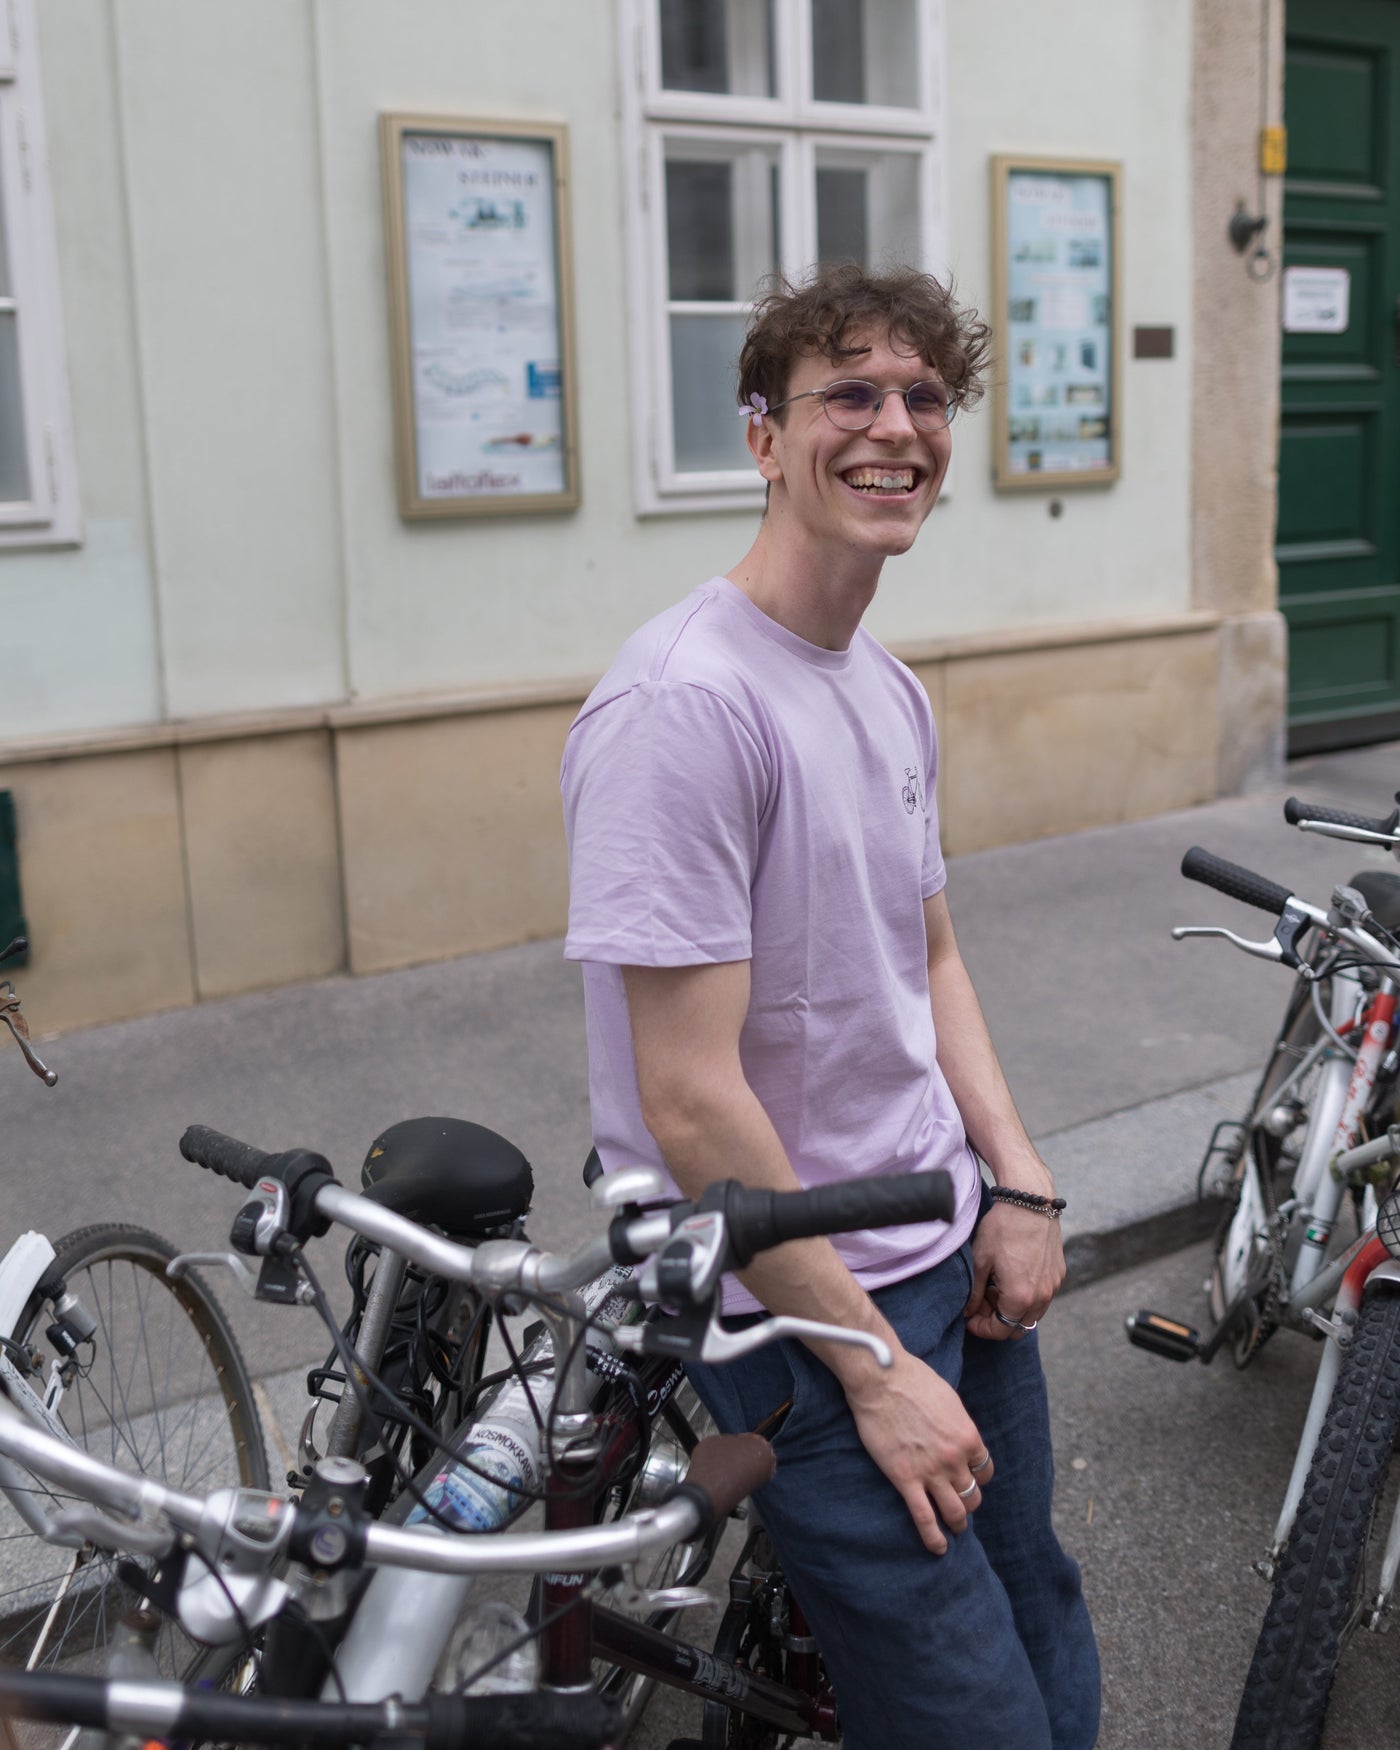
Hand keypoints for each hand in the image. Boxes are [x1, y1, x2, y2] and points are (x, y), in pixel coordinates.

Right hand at [842, 1348, 992, 1553]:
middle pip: (972, 1495)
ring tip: (954, 1529)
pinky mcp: (905, 1479)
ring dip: (957, 1523)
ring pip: (955, 1511)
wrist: (882, 1379)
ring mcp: (931, 1472)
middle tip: (959, 1504)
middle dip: (968, 1502)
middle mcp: (955, 1458)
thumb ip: (957, 1422)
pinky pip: (925, 1518)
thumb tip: (958, 1433)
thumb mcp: (948, 1398)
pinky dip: (934, 1538)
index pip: (984, 1470)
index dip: (977, 1477)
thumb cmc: (913, 1380)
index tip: (968, 1479)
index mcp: (968, 1436)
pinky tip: (938, 1549)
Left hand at [964, 1200, 1064, 1341]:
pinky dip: (1026, 1296)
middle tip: (981, 1303)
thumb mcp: (981, 1261)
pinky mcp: (1058, 1273)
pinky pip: (1042, 1296)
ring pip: (1032, 1313)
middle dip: (997, 1321)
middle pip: (1018, 1326)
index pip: (1001, 1330)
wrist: (1030, 1201)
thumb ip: (975, 1293)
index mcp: (1020, 1297)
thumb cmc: (1002, 1228)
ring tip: (995, 1287)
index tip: (970, 1319)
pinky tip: (1011, 1276)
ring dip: (1013, 1309)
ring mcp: (1053, 1285)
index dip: (982, 1329)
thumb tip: (970, 1312)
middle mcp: (1042, 1296)